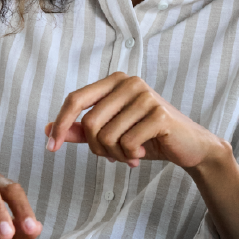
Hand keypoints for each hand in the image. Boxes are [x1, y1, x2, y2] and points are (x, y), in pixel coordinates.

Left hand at [45, 72, 224, 169]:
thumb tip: (49, 128)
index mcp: (116, 81)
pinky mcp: (159, 115)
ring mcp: (146, 96)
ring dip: (115, 155)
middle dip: (96, 148)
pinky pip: (127, 144)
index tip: (51, 148)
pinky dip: (130, 157)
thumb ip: (82, 129)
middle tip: (113, 156)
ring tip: (130, 155)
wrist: (189, 146)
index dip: (60, 123)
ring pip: (107, 136)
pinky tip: (141, 155)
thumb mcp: (112, 133)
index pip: (75, 99)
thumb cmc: (149, 137)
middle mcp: (130, 82)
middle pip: (90, 122)